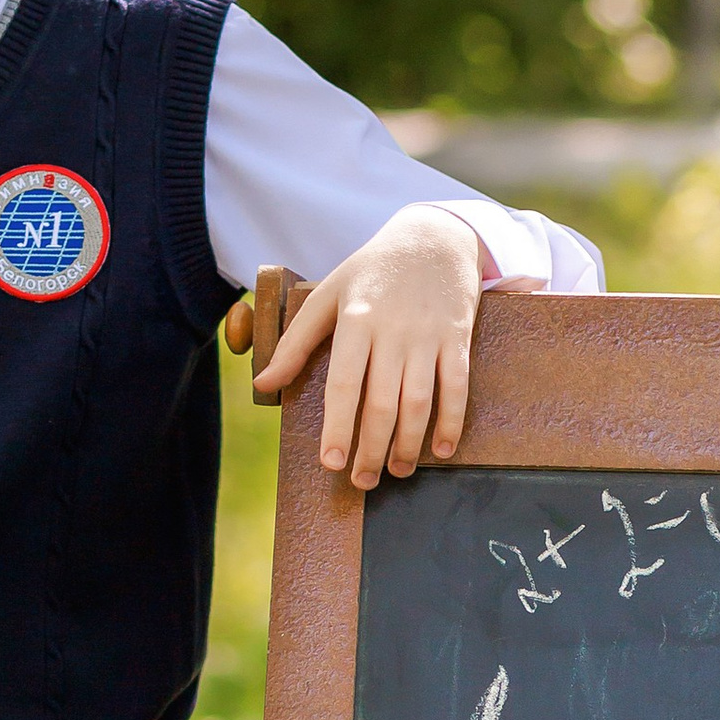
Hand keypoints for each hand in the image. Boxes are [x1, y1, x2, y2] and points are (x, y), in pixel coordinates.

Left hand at [255, 206, 488, 488]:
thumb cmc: (372, 271)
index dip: (338, 427)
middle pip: (381, 402)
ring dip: (408, 443)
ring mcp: (427, 335)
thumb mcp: (326, 294)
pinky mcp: (457, 337)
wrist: (433, 238)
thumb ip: (294, 342)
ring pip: (419, 401)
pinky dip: (451, 422)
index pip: (344, 384)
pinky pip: (457, 387)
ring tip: (396, 471)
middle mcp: (392, 331)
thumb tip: (262, 385)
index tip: (332, 463)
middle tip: (363, 482)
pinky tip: (440, 450)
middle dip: (371, 448)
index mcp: (355, 320)